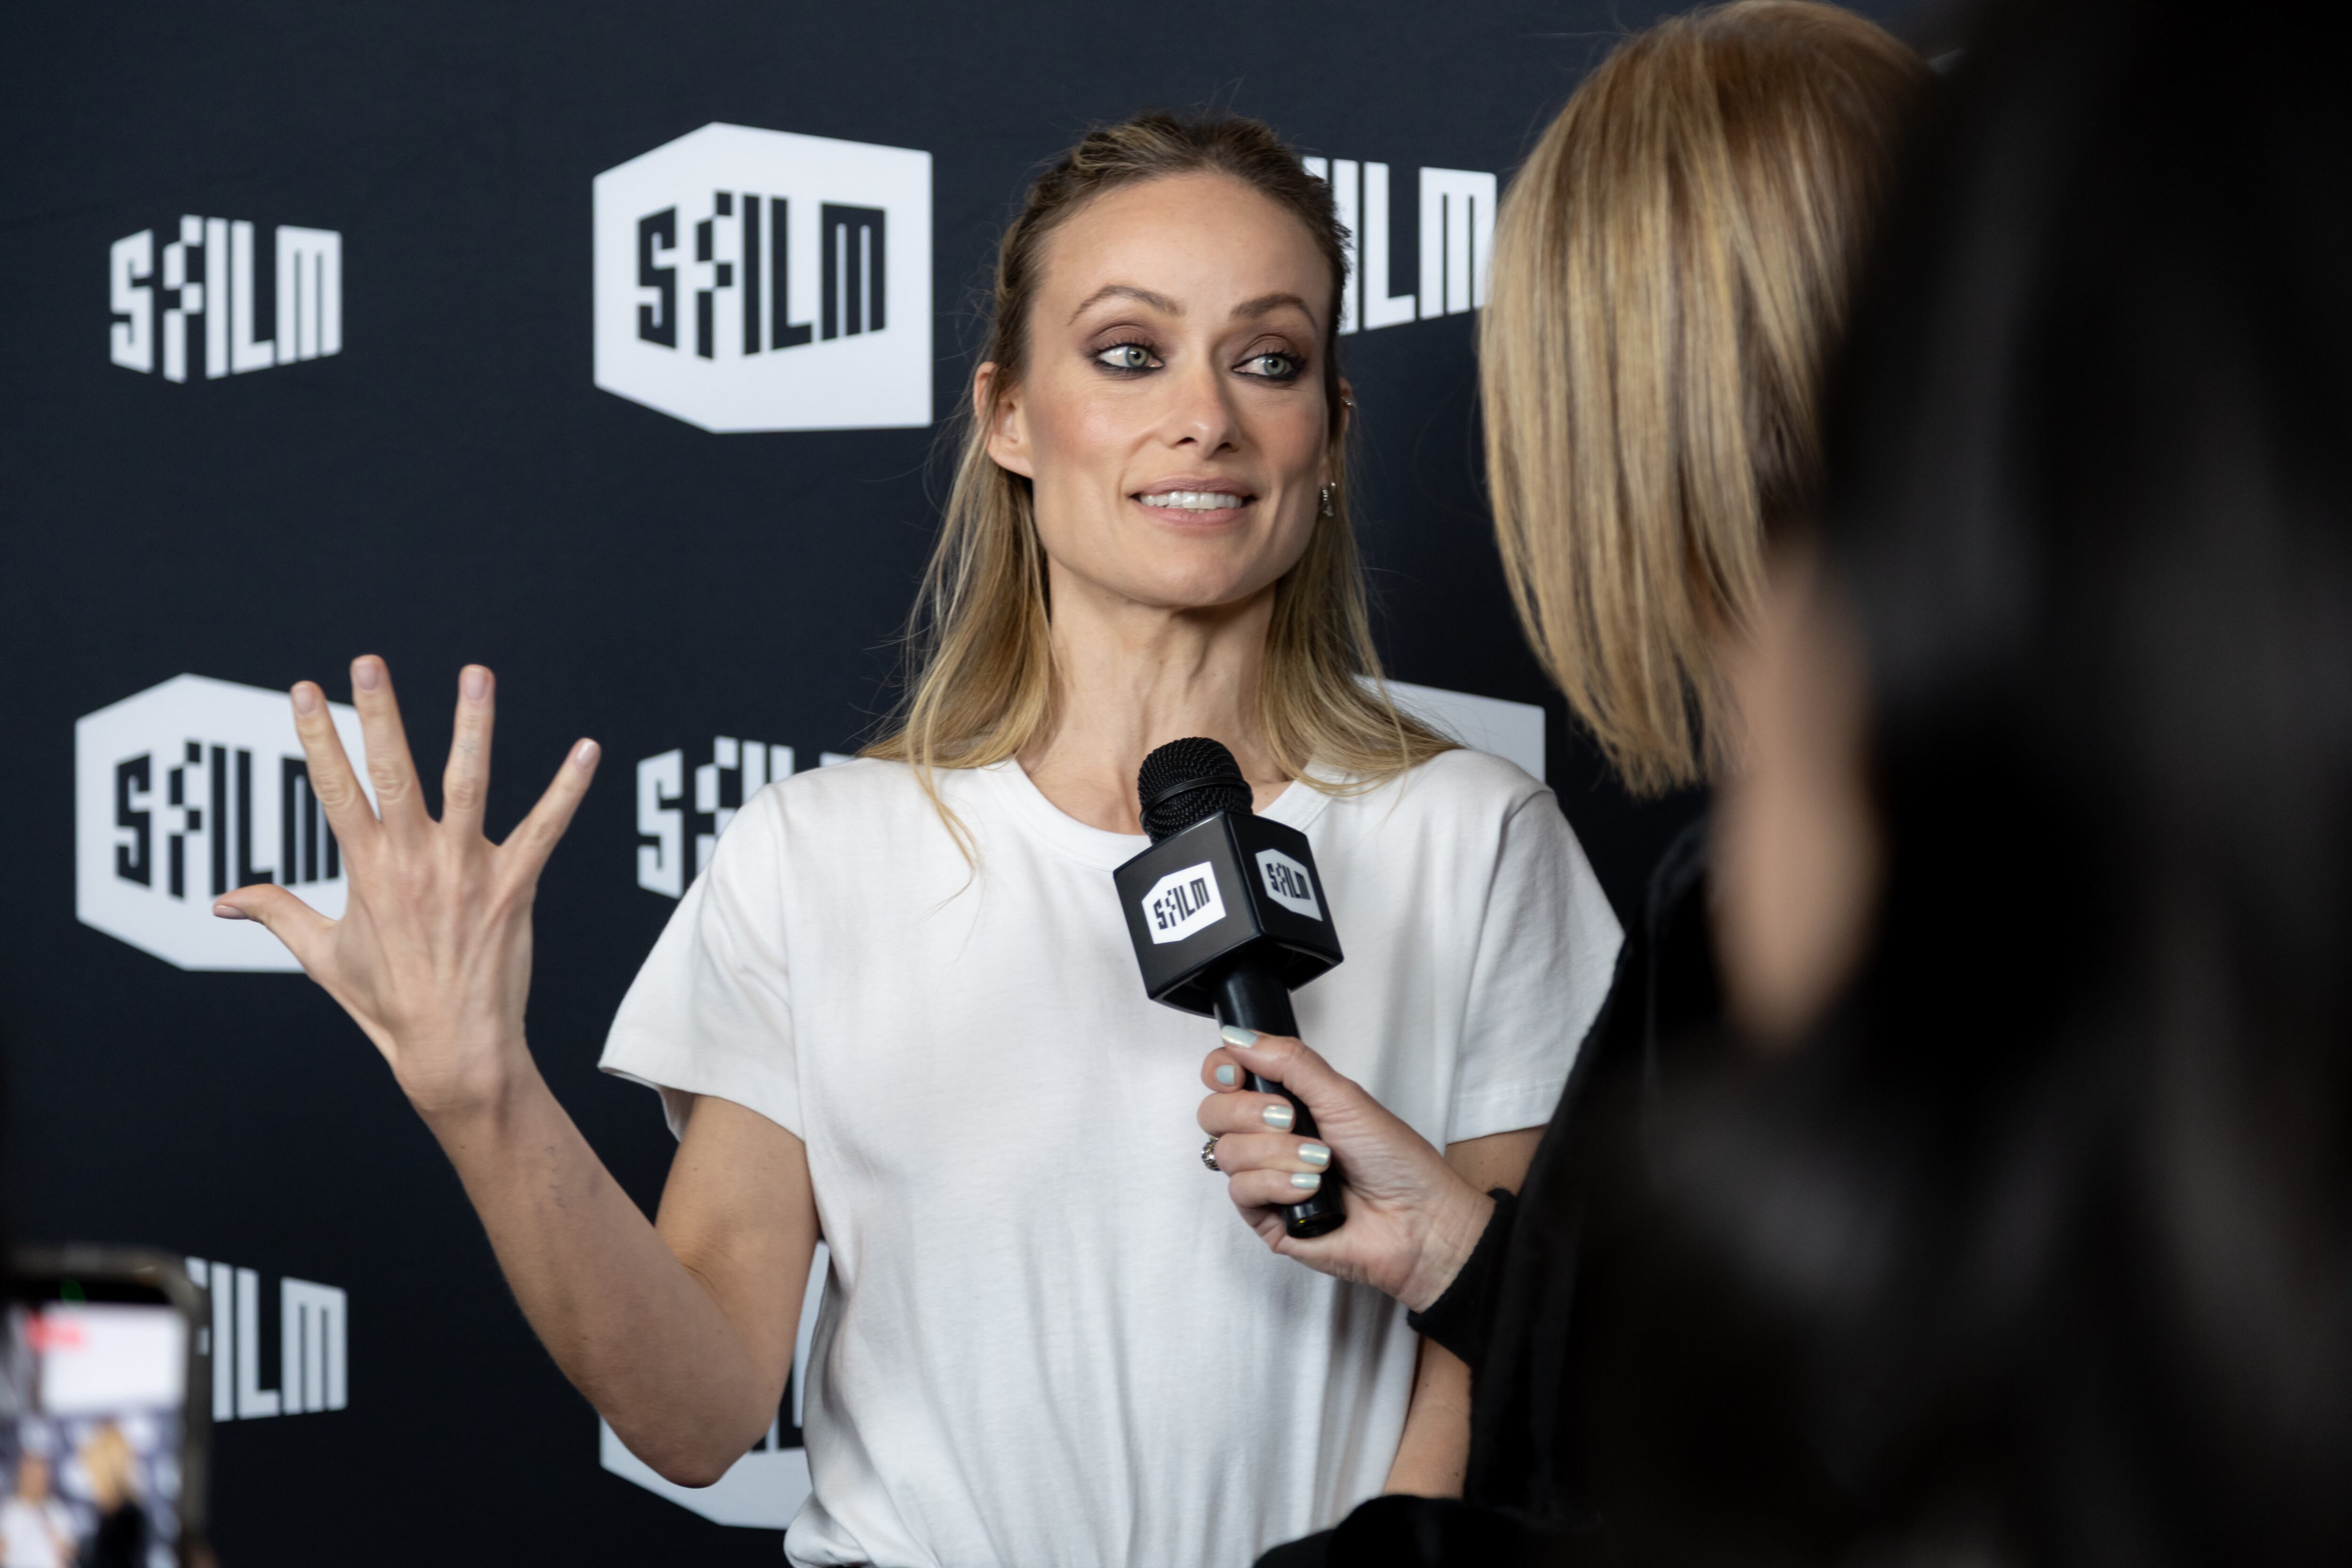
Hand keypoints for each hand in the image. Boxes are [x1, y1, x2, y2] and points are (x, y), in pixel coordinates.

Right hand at [211, 656, 598, 1119]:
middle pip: (393, 772)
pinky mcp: (515, 888)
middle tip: (369, 661)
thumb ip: (276, 914)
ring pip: (470, 784)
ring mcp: (467, 872)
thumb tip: (223, 900)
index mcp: (366, 871)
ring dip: (473, 726)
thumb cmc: (388, 1004)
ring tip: (475, 673)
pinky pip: (547, 829)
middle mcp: (414, 863)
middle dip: (380, 713)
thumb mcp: (323, 957)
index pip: (334, 789)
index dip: (318, 737)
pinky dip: (568, 789)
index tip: (305, 689)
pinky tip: (587, 749)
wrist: (452, 1052)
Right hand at [1199, 1032, 1495, 1311]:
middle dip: (1248, 1112)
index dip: (1220, 1071)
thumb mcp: (1343, 1095)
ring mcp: (1265, 1179)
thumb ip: (1289, 1061)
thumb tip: (1237, 1036)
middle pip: (1213, 1113)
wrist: (1418, 1218)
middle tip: (1291, 1118)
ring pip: (1226, 1152)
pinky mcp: (1266, 1219)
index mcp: (1285, 1101)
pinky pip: (1240, 1192)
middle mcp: (1268, 1138)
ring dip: (1275, 1152)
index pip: (1225, 1077)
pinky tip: (1309, 1189)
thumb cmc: (1393, 1158)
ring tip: (1320, 1162)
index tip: (1236, 1074)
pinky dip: (1275, 1184)